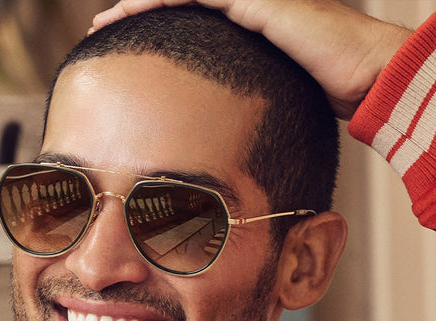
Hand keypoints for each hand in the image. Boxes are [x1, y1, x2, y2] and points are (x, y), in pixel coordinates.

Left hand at [89, 0, 411, 118]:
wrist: (367, 76)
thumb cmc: (329, 101)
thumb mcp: (273, 107)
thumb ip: (245, 114)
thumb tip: (224, 155)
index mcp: (249, 32)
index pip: (192, 25)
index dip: (157, 32)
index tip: (126, 55)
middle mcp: (248, 8)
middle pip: (179, 5)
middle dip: (138, 13)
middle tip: (101, 29)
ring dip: (139, 4)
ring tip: (104, 20)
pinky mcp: (255, 0)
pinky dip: (160, 1)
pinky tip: (131, 8)